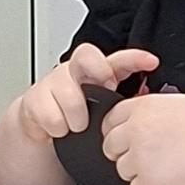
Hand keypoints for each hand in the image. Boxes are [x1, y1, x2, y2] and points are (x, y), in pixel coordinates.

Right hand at [12, 43, 155, 148]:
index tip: (151, 62)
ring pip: (71, 96)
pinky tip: (58, 129)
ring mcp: (53, 82)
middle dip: (98, 70)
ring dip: (76, 119)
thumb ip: (122, 107)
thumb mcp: (102, 111)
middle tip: (104, 88)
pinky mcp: (33, 98)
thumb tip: (147, 110)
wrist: (42, 129)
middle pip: (87, 55)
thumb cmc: (77, 118)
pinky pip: (52, 118)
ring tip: (75, 126)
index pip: (118, 60)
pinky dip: (58, 129)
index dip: (135, 59)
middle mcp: (74, 72)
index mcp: (96, 73)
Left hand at [100, 86, 184, 184]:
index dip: (117, 131)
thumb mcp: (179, 105)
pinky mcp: (147, 181)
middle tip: (145, 157)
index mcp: (143, 107)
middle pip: (109, 145)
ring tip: (165, 167)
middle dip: (123, 153)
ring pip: (122, 169)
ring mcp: (140, 157)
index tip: (124, 139)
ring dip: (139, 172)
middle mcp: (137, 130)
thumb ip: (152, 110)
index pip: (110, 119)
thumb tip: (137, 116)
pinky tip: (169, 178)